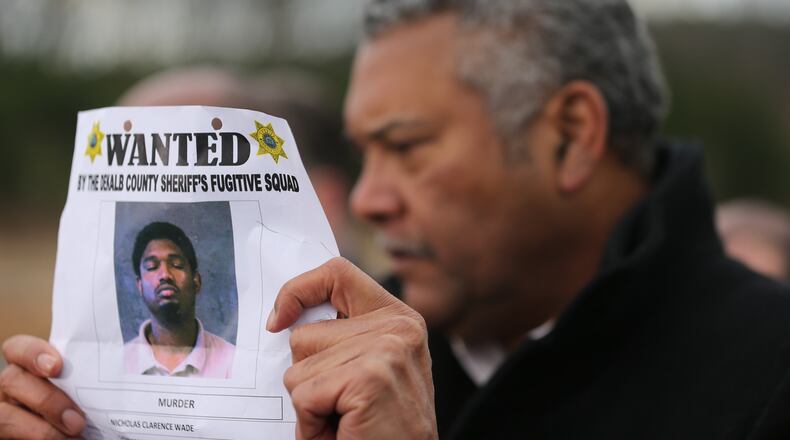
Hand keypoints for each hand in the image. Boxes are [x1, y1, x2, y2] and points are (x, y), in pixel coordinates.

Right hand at [0, 335, 84, 438]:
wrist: (83, 430)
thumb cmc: (89, 405)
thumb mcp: (87, 387)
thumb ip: (89, 377)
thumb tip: (123, 366)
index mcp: (32, 367)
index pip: (18, 348)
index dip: (32, 353)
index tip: (57, 366)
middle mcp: (13, 388)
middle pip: (12, 380)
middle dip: (47, 400)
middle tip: (78, 420)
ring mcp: (6, 412)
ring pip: (5, 416)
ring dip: (41, 429)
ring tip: (74, 435)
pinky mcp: (6, 435)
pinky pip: (9, 436)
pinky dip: (39, 439)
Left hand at [268, 257, 437, 439]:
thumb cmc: (381, 426)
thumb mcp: (367, 368)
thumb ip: (343, 336)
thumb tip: (282, 318)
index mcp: (398, 317)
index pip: (337, 273)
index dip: (298, 290)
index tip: (277, 320)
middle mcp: (398, 326)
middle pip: (304, 335)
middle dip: (308, 377)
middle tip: (341, 406)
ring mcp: (387, 348)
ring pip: (298, 368)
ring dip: (310, 404)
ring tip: (345, 420)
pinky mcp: (370, 377)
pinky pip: (304, 394)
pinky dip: (312, 423)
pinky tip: (343, 431)